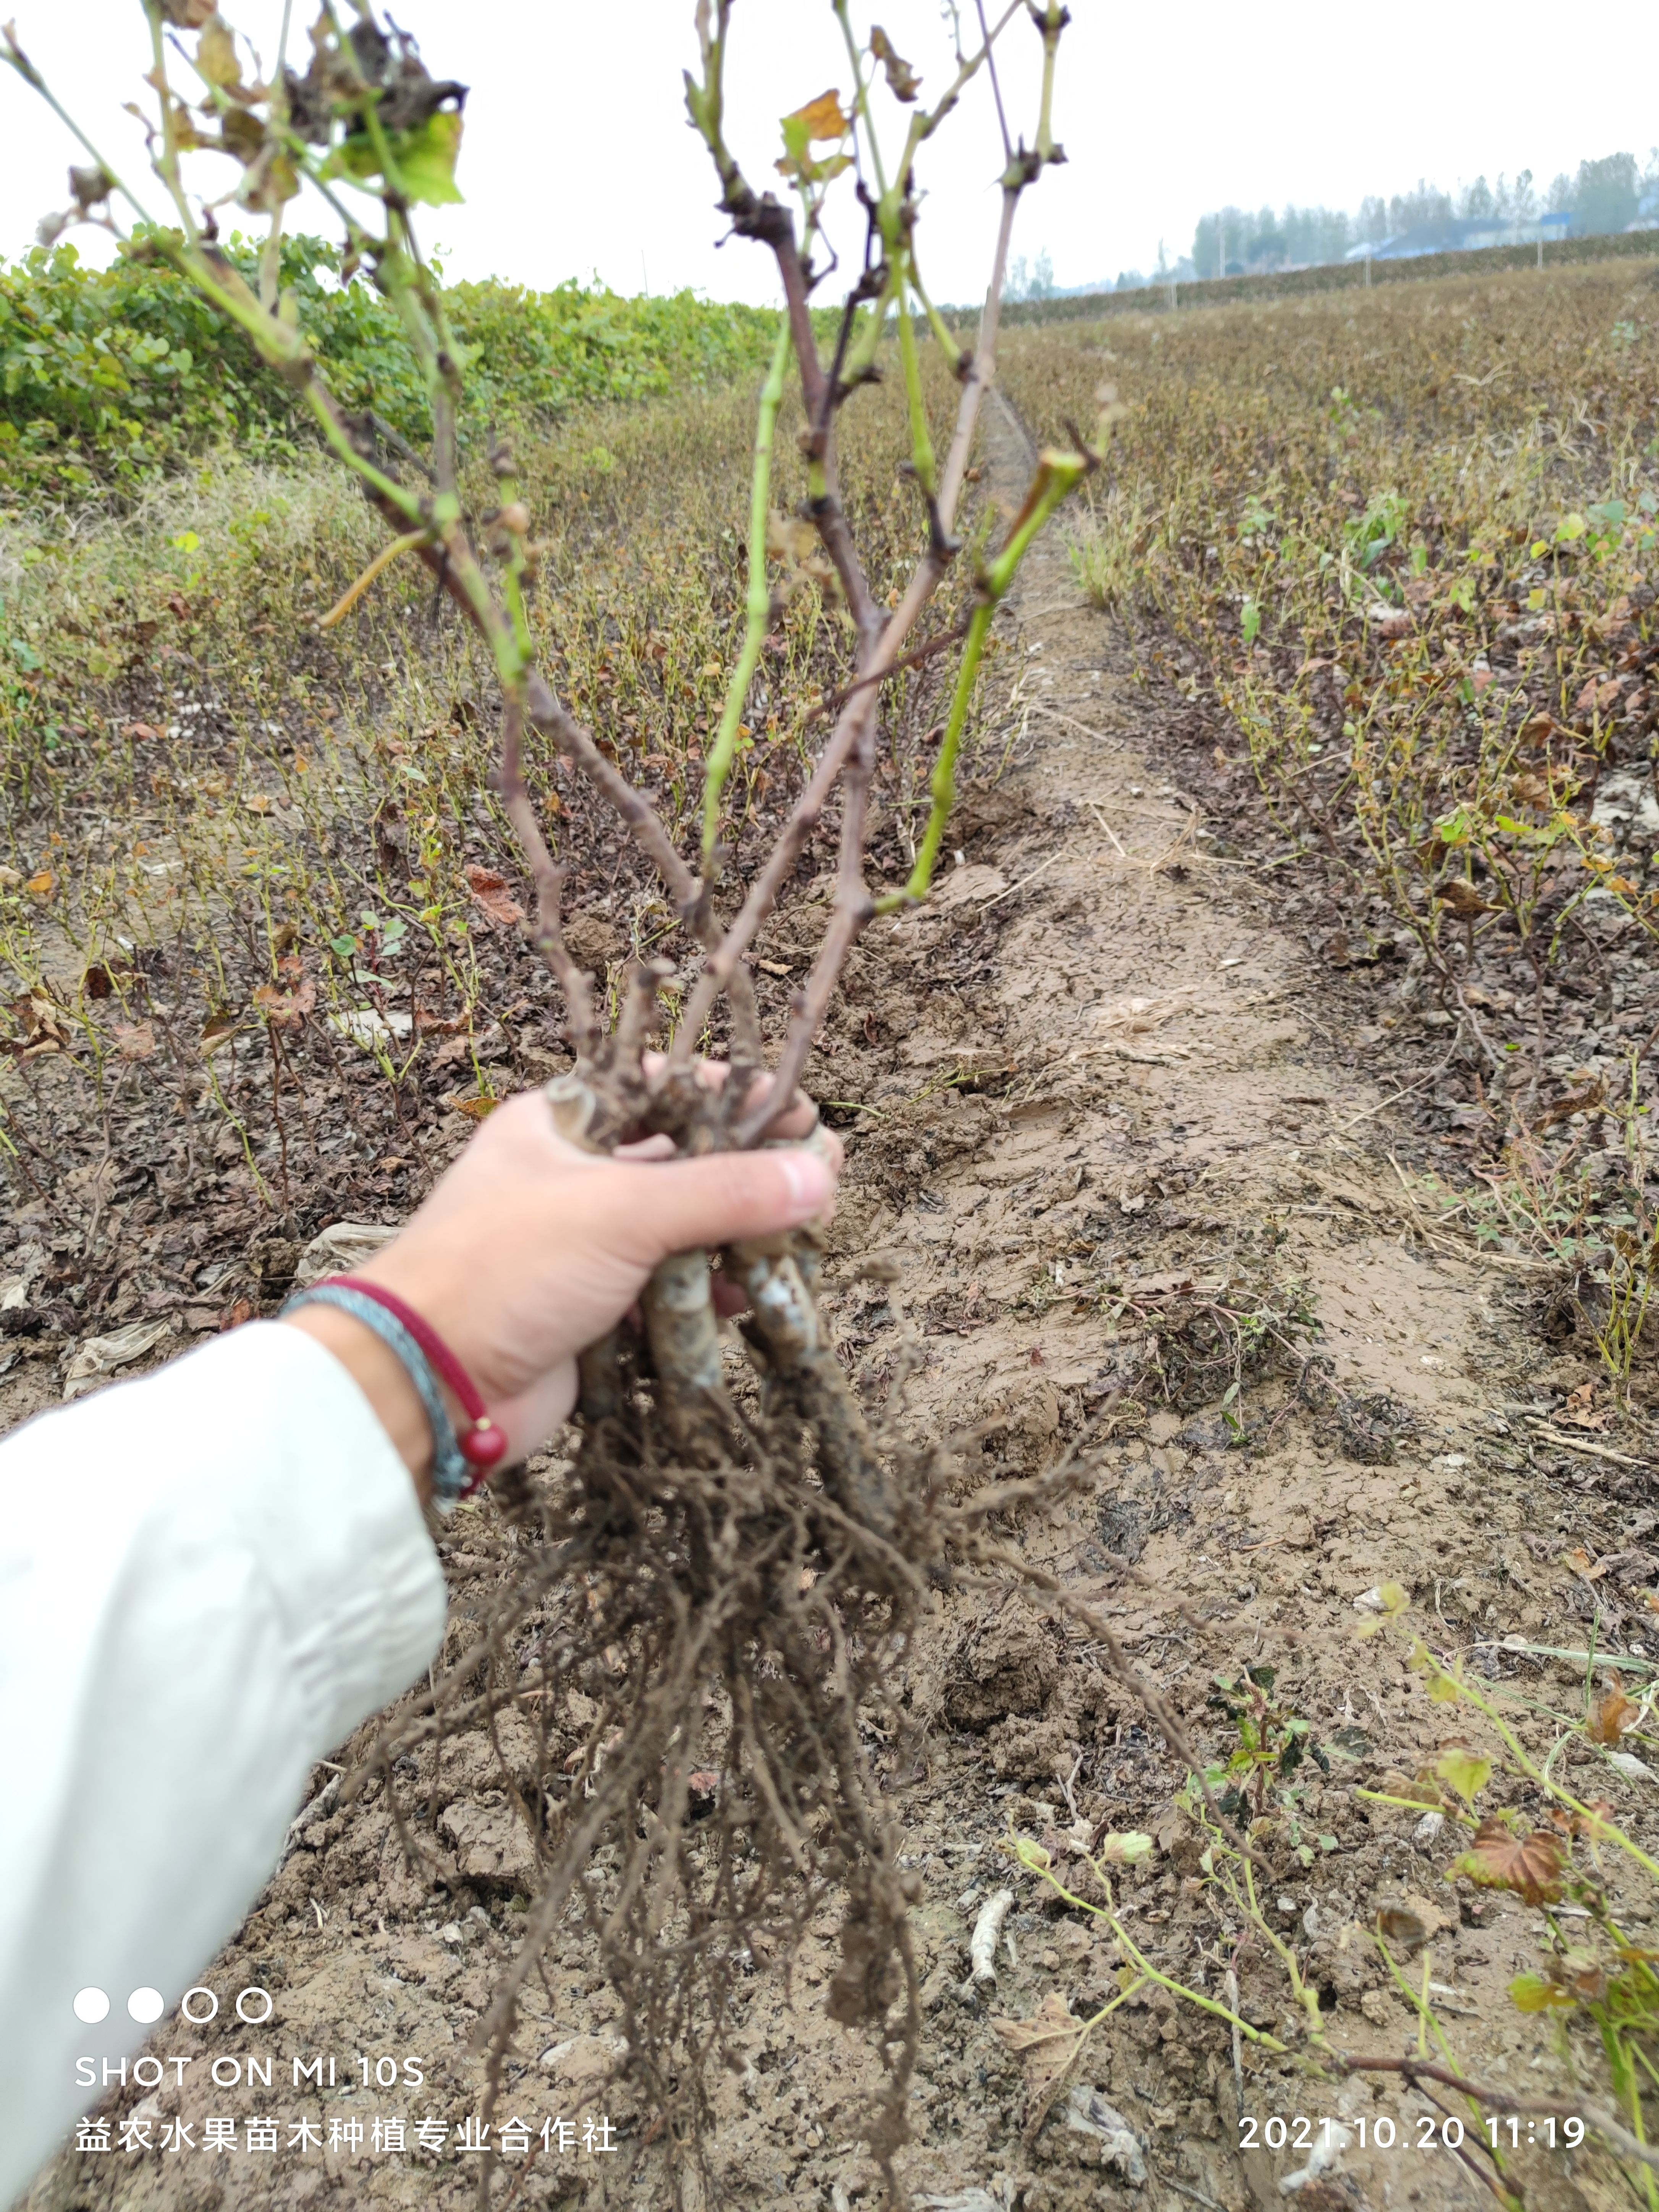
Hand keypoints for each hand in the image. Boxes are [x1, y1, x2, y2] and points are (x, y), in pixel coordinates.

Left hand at [283, 1070, 839, 1501]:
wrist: (429, 1380)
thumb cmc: (505, 1268)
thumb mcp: (623, 1211)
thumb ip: (725, 1192)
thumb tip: (817, 1175)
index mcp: (560, 1123)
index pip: (663, 1089)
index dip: (734, 1099)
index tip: (800, 1115)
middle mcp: (570, 1177)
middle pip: (681, 1163)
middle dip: (749, 1176)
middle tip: (818, 1184)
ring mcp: (580, 1247)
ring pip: (679, 1231)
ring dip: (736, 1239)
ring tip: (798, 1246)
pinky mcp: (590, 1310)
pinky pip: (666, 1291)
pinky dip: (708, 1293)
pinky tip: (751, 1298)